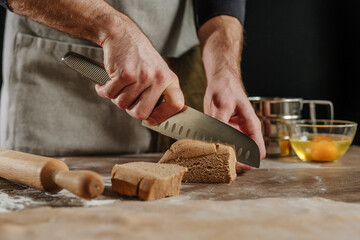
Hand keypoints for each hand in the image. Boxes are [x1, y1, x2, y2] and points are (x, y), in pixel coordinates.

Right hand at [95, 18, 183, 123]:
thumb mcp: (156, 71)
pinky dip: (104, 90)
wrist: (122, 34)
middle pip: (142, 113)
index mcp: (169, 79)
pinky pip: (110, 94)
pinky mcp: (125, 74)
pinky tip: (107, 82)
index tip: (151, 119)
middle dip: (130, 109)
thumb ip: (158, 92)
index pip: (176, 105)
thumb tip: (153, 119)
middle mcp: (158, 78)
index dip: (163, 116)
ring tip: (118, 84)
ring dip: (116, 97)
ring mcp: (142, 76)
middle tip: (126, 98)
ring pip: (123, 104)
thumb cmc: (138, 56)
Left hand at [198, 15, 265, 171]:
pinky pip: (224, 145)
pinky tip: (207, 149)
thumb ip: (221, 121)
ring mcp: (236, 133)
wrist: (220, 81)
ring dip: (225, 158)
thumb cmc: (226, 88)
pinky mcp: (225, 133)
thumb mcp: (223, 103)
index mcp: (251, 125)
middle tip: (220, 164)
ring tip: (212, 159)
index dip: (249, 161)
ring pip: (234, 153)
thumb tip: (219, 139)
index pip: (258, 151)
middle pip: (246, 156)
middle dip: (235, 162)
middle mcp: (245, 132)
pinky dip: (217, 149)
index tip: (235, 164)